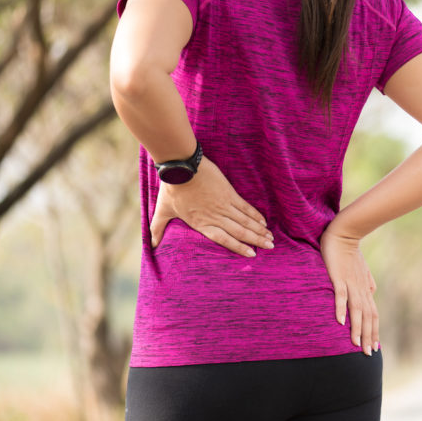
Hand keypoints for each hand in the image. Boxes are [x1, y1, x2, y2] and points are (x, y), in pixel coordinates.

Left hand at [149, 155, 273, 256]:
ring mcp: (224, 205)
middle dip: (256, 240)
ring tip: (270, 237)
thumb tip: (151, 245)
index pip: (224, 239)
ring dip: (259, 229)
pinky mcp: (228, 193)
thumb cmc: (171, 188)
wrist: (181, 166)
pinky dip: (255, 215)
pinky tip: (263, 221)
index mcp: (201, 223)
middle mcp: (215, 217)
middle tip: (270, 247)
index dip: (239, 247)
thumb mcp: (162, 210)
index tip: (252, 254)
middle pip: (240, 231)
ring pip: (245, 221)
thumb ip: (157, 228)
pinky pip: (245, 207)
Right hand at [320, 223, 378, 354]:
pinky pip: (341, 295)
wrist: (345, 233)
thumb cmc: (352, 252)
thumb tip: (372, 293)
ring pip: (357, 310)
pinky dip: (341, 308)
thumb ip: (367, 283)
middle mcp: (362, 290)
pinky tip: (340, 322)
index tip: (374, 346)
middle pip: (367, 317)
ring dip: (356, 328)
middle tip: (367, 353)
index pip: (372, 314)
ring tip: (355, 344)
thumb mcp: (362, 270)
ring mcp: (351, 284)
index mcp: (366, 290)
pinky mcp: (339, 277)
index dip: (374, 331)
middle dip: (367, 336)